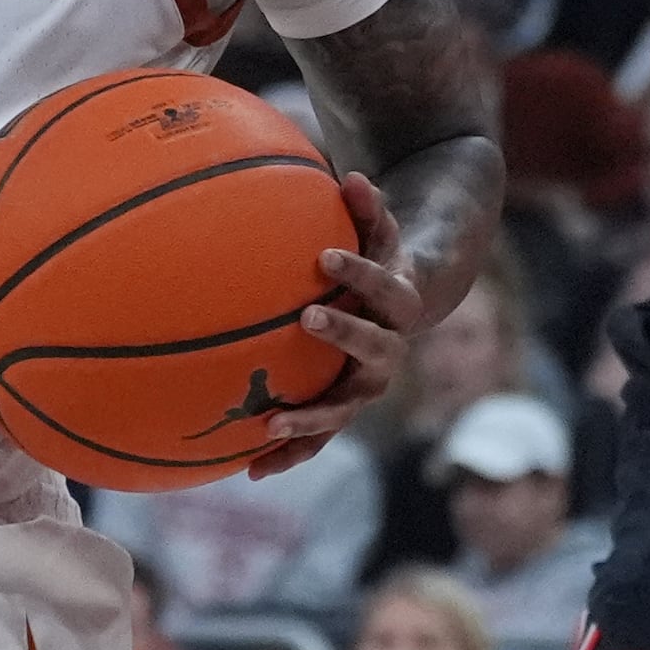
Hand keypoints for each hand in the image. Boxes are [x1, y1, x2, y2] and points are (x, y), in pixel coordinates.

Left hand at [248, 173, 423, 479]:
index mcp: (399, 307)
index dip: (361, 274)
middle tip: (308, 318)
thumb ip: (369, 210)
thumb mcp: (377, 233)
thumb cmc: (377, 261)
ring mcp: (365, 389)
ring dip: (311, 421)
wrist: (397, 311)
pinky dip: (288, 455)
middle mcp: (389, 353)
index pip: (387, 289)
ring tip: (271, 425)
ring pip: (343, 411)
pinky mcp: (341, 413)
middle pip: (375, 352)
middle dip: (344, 335)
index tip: (326, 257)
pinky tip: (250, 471)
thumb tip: (354, 177)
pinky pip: (317, 439)